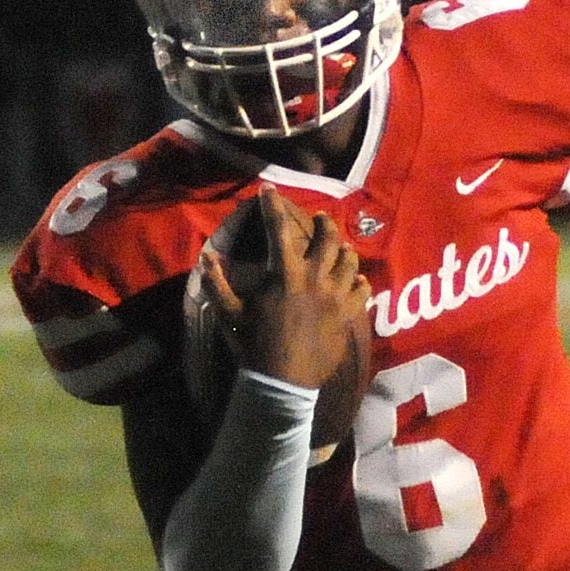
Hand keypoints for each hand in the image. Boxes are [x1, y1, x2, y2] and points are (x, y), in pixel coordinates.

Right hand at [193, 187, 368, 392]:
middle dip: (324, 222)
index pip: (279, 228)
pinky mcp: (348, 315)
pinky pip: (363, 290)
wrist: (283, 381)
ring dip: (344, 249)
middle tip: (320, 219)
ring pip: (350, 260)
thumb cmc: (253, 345)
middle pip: (328, 237)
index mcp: (285, 274)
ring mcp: (335, 296)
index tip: (269, 189)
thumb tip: (206, 257)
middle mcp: (315, 278)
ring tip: (339, 247)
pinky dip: (360, 282)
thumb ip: (218, 283)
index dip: (272, 205)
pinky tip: (356, 281)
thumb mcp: (230, 313)